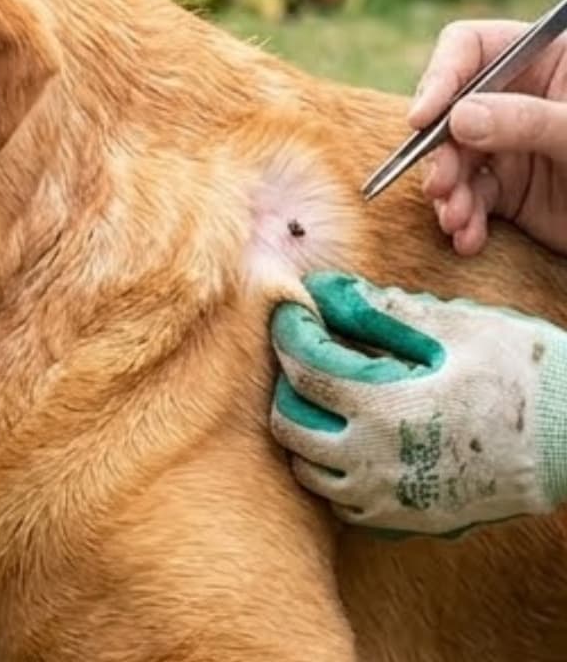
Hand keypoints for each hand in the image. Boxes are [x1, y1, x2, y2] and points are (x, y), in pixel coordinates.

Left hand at [268, 271, 566, 535]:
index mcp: (383, 406)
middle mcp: (373, 460)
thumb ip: (380, 311)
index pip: (303, 368)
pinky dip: (335, 472)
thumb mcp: (454, 328)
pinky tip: (356, 442)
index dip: (290, 332)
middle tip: (310, 356)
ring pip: (307, 469)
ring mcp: (388, 498)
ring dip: (306, 431)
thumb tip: (323, 289)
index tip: (293, 311)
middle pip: (288, 423)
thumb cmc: (521, 374)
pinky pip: (342, 502)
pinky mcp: (406, 521)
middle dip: (288, 384)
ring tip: (330, 399)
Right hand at [410, 18, 566, 255]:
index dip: (441, 76)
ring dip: (448, 193)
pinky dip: (464, 219)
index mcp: (544, 60)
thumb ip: (528, 120)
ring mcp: (510, 144)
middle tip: (440, 185)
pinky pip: (470, 197)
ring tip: (456, 219)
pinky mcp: (509, 189)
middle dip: (440, 152)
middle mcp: (518, 98)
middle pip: (450, 109)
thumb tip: (457, 119)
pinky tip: (469, 237)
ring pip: (452, 158)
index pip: (470, 48)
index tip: (424, 118)